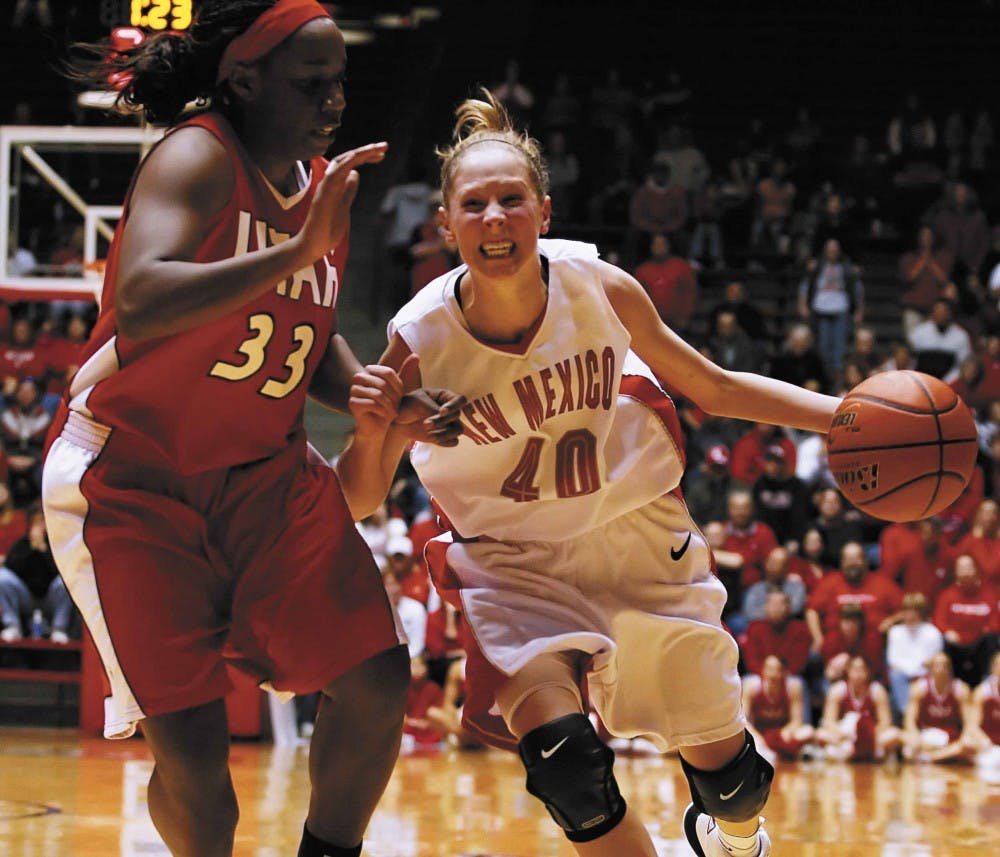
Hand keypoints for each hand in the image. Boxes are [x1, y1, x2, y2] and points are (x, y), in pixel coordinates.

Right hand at [299, 142, 387, 260]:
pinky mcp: (322, 196)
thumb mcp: (344, 205)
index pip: (350, 164)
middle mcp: (329, 182)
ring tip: (377, 149)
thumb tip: (355, 174)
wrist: (312, 245)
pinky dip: (344, 165)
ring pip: (340, 163)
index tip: (381, 154)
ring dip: (359, 154)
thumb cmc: (326, 229)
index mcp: (335, 184)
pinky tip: (357, 159)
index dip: (365, 157)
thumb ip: (348, 190)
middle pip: (346, 159)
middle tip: (384, 146)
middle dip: (366, 151)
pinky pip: (332, 176)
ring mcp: (325, 188)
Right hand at [348, 363, 404, 436]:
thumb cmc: (387, 407)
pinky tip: (384, 416)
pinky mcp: (352, 403)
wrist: (377, 428)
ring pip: (378, 394)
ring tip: (391, 412)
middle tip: (395, 407)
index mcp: (369, 371)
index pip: (388, 372)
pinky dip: (382, 412)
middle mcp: (358, 378)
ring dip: (389, 406)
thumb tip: (416, 355)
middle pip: (383, 383)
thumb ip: (405, 371)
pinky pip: (372, 404)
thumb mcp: (398, 389)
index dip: (397, 387)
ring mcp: (353, 390)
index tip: (399, 398)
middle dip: (393, 397)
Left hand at [396, 387, 465, 445]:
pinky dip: (445, 441)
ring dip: (445, 434)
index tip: (441, 412)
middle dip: (442, 421)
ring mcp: (448, 423)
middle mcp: (450, 410)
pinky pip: (453, 442)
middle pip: (457, 416)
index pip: (460, 400)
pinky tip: (432, 438)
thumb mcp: (418, 403)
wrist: (398, 421)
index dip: (454, 406)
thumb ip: (432, 410)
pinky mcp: (444, 436)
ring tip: (429, 435)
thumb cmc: (407, 406)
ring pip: (458, 430)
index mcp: (445, 396)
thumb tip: (445, 422)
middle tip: (425, 423)